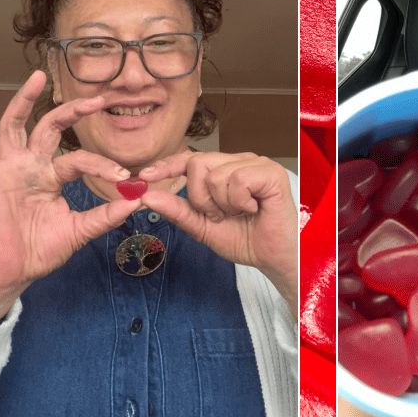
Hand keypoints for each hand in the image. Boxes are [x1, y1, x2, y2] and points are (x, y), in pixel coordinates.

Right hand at [0, 70, 141, 326]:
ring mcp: (9, 168)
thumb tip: (137, 199)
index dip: (102, 165)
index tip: (125, 176)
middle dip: (73, 110)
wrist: (12, 273)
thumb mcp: (78, 231)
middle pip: (51, 126)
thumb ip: (105, 215)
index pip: (80, 159)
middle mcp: (31, 166)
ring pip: (16, 124)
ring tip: (37, 76)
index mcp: (52, 177)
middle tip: (99, 98)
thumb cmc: (40, 251)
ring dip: (25, 98)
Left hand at [138, 152, 298, 310]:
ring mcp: (255, 163)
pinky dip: (239, 201)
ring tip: (240, 214)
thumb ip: (177, 210)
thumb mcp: (202, 226)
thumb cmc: (245, 239)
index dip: (167, 165)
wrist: (272, 257)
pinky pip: (237, 180)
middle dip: (200, 198)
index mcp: (222, 170)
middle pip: (197, 163)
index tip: (145, 176)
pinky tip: (253, 209)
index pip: (189, 159)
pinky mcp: (270, 172)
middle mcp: (238, 161)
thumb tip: (147, 196)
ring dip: (223, 204)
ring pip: (216, 174)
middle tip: (220, 215)